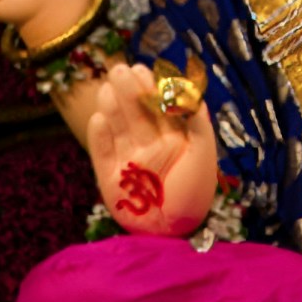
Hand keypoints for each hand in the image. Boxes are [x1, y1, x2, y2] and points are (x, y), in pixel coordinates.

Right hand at [79, 59, 219, 233]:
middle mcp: (149, 147)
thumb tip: (190, 92)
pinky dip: (99, 137)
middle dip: (129, 92)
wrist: (172, 233)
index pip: (159, 109)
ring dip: (113, 108)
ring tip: (108, 88)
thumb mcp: (203, 154)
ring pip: (119, 128)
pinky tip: (98, 119)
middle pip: (136, 114)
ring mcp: (128, 161)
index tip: (142, 69)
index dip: (150, 88)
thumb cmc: (192, 195)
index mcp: (173, 141)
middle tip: (120, 70)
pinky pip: (102, 153)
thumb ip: (198, 123)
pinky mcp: (110, 178)